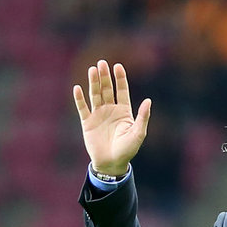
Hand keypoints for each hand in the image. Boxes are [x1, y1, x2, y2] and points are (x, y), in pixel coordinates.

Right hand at [73, 60, 150, 175]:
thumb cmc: (128, 149)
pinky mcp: (87, 122)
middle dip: (105, 76)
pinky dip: (80, 98)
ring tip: (92, 69)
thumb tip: (149, 100)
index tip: (118, 66)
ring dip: (93, 82)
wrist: (112, 163)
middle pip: (107, 89)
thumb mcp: (138, 133)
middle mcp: (111, 110)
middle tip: (102, 63)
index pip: (122, 91)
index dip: (120, 78)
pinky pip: (82, 108)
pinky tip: (78, 88)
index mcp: (124, 111)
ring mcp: (98, 115)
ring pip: (95, 95)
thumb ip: (143, 117)